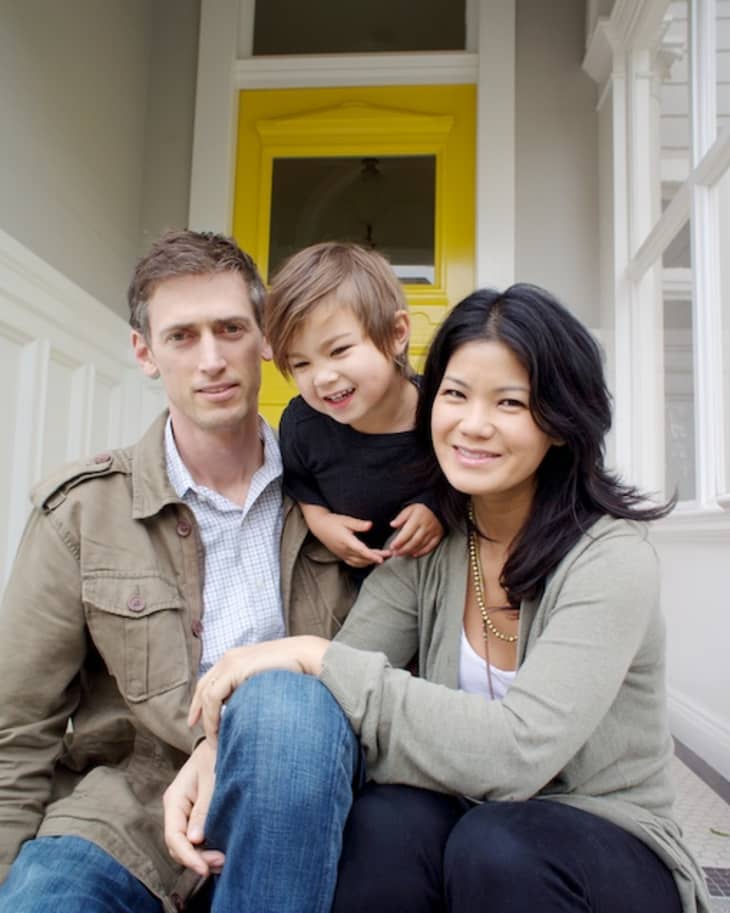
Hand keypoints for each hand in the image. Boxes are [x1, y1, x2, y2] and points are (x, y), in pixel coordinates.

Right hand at [163, 740, 223, 877]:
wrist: (221, 742)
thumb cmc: (217, 756)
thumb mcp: (212, 781)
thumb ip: (203, 809)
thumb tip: (195, 840)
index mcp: (175, 799)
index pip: (174, 836)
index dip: (188, 856)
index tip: (204, 868)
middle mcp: (176, 809)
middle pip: (178, 845)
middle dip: (197, 859)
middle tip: (222, 862)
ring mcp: (185, 813)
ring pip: (187, 845)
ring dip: (203, 857)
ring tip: (224, 861)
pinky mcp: (195, 815)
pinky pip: (196, 838)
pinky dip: (207, 849)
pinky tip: (222, 853)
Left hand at [188, 636, 329, 744]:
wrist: (306, 656)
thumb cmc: (294, 671)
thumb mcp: (265, 681)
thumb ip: (251, 689)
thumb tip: (245, 708)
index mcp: (236, 658)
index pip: (211, 680)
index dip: (201, 701)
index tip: (198, 720)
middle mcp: (229, 658)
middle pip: (203, 686)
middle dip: (197, 709)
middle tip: (194, 728)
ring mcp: (230, 662)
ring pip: (206, 695)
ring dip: (208, 720)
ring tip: (215, 739)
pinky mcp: (233, 669)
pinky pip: (213, 697)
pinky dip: (212, 716)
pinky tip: (218, 730)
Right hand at [302, 504, 390, 567]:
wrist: (319, 526)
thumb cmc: (333, 521)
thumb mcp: (346, 520)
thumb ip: (358, 524)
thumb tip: (370, 525)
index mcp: (346, 541)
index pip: (362, 551)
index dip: (372, 556)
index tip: (381, 559)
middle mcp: (345, 550)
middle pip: (363, 558)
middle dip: (377, 557)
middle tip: (389, 554)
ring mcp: (343, 554)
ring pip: (359, 563)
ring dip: (371, 561)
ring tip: (383, 557)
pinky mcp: (342, 556)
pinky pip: (354, 563)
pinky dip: (363, 563)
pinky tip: (369, 561)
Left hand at [388, 503, 443, 556]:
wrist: (438, 508)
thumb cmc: (421, 509)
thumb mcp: (410, 508)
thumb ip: (401, 517)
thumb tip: (392, 524)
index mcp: (417, 519)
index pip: (407, 532)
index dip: (399, 541)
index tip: (392, 546)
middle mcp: (426, 527)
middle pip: (414, 541)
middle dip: (404, 549)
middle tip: (395, 553)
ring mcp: (433, 532)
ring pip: (421, 545)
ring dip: (410, 551)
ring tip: (401, 554)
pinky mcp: (438, 536)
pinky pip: (431, 546)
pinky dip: (423, 552)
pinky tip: (414, 555)